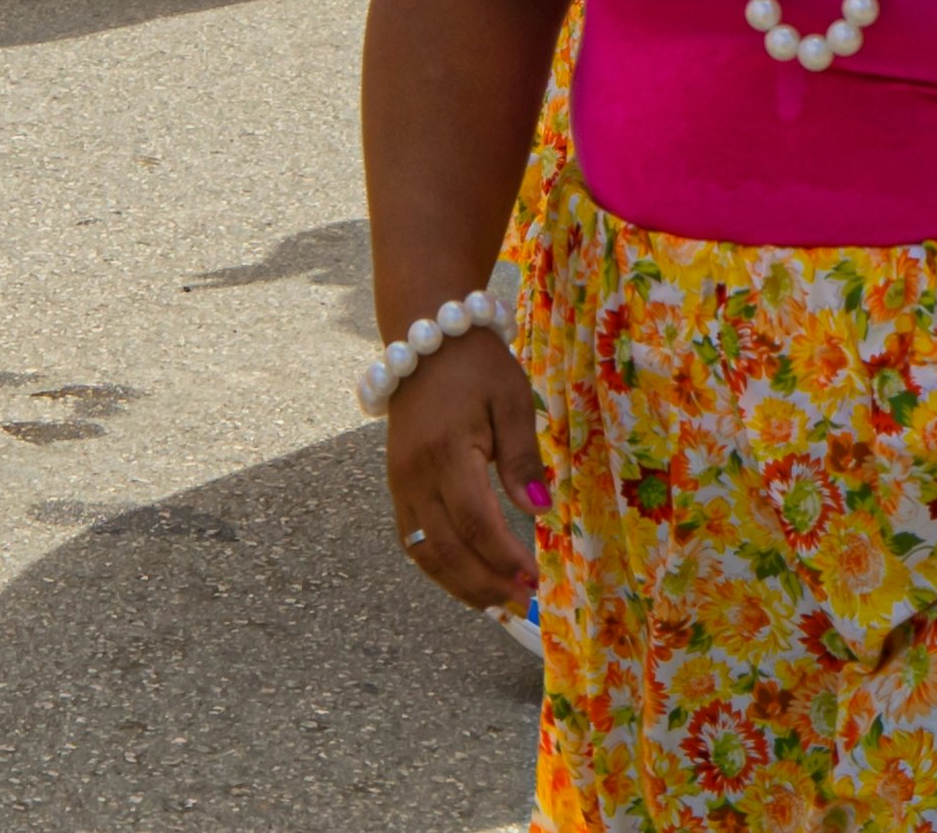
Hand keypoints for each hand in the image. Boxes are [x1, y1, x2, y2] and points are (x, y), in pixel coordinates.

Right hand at [379, 331, 545, 613]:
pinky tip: (467, 578)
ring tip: (496, 601)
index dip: (504, 557)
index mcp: (445, 452)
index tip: (534, 579)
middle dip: (484, 582)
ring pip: (422, 552)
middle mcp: (414, 474)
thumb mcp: (511, 399)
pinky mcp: (396, 484)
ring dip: (459, 584)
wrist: (425, 334)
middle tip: (521, 600)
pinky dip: (438, 566)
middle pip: (444, 549)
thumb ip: (522, 457)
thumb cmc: (476, 364)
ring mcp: (399, 482)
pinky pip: (411, 538)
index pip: (474, 522)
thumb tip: (540, 508)